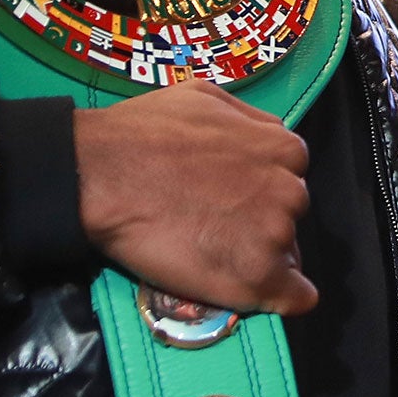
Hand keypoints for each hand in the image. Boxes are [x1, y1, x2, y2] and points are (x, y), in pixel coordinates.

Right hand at [75, 80, 318, 315]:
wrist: (103, 177)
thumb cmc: (145, 134)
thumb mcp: (208, 99)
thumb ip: (251, 121)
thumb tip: (266, 138)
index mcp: (283, 150)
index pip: (289, 177)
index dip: (261, 190)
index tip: (233, 198)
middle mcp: (289, 192)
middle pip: (289, 215)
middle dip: (261, 219)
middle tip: (217, 224)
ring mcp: (275, 236)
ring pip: (284, 253)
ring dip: (259, 254)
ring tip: (213, 252)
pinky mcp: (258, 277)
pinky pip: (294, 297)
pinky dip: (282, 297)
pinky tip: (261, 296)